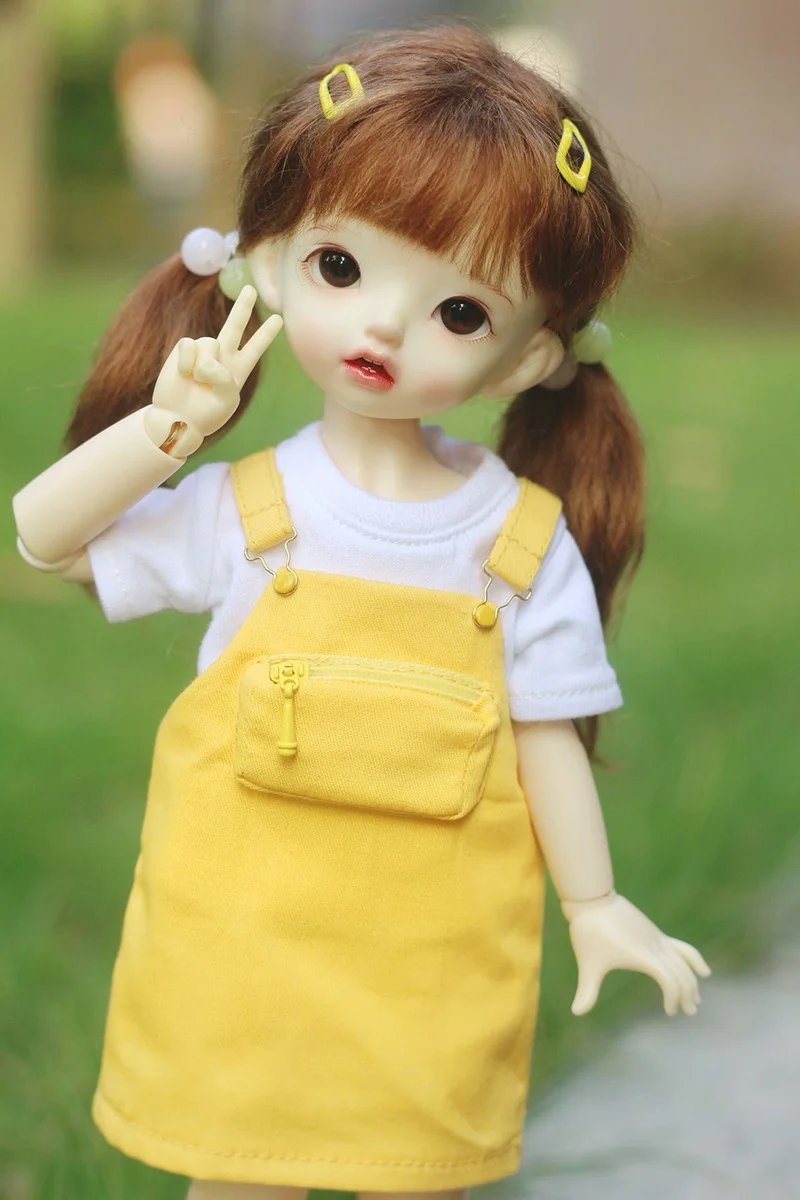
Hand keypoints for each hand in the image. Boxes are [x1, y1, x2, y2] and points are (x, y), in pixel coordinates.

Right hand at [147, 285, 282, 455]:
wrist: (178, 419)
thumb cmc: (204, 413)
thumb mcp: (226, 399)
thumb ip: (224, 377)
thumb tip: (207, 361)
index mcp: (238, 369)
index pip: (255, 347)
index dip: (266, 333)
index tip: (279, 319)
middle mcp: (222, 356)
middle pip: (234, 326)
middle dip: (242, 307)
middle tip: (250, 289)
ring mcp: (202, 352)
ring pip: (210, 343)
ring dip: (204, 367)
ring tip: (197, 382)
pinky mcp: (184, 349)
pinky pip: (190, 345)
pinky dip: (188, 362)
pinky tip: (185, 375)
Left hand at [563, 891, 710, 1016]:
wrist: (593, 899)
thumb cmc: (589, 932)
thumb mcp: (588, 963)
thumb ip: (586, 990)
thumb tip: (576, 1012)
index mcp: (643, 956)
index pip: (670, 981)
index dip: (674, 997)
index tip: (670, 1011)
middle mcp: (656, 947)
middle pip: (682, 973)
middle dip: (688, 993)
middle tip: (690, 1011)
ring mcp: (657, 938)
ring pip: (685, 961)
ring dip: (692, 980)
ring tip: (696, 999)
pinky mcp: (655, 933)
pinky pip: (681, 948)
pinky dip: (693, 960)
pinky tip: (701, 970)